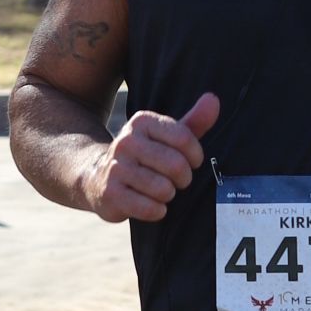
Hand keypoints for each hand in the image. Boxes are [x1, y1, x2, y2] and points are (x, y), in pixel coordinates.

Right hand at [81, 92, 219, 222]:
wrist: (97, 176)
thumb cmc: (144, 157)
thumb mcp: (167, 137)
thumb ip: (194, 122)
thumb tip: (213, 99)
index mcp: (142, 121)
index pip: (184, 138)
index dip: (195, 156)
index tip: (192, 162)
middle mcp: (126, 141)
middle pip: (176, 165)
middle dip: (183, 179)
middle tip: (176, 181)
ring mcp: (116, 167)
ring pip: (164, 189)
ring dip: (169, 195)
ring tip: (160, 191)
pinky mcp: (110, 193)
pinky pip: (149, 208)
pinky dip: (157, 211)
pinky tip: (151, 205)